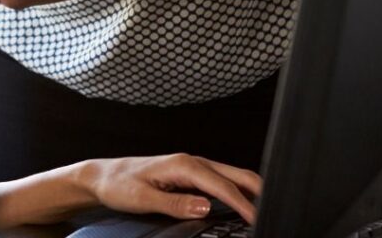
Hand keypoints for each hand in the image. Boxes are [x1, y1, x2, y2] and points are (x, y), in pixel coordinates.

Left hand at [84, 153, 261, 224]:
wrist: (103, 176)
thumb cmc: (120, 185)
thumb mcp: (143, 198)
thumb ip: (175, 203)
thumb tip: (205, 207)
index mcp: (183, 164)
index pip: (222, 185)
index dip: (243, 204)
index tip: (259, 220)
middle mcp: (191, 161)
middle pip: (236, 174)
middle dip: (259, 191)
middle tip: (277, 212)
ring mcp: (193, 167)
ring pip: (232, 176)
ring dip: (251, 191)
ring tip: (268, 210)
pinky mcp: (191, 175)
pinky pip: (222, 182)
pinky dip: (239, 192)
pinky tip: (246, 206)